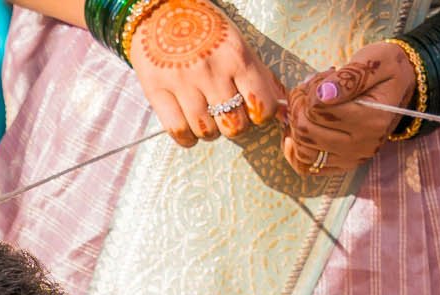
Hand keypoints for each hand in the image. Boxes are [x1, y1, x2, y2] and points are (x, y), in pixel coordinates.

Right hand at [129, 0, 284, 147]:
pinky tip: (188, 127)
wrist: (161, 7)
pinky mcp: (157, 90)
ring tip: (205, 117)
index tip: (251, 110)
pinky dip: (187, 137)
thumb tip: (282, 107)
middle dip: (233, 125)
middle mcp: (211, 70)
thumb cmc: (204, 28)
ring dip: (210, 131)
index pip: (261, 106)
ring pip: (207, 132)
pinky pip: (179, 132)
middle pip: (234, 126)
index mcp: (236, 56)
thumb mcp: (236, 43)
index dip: (259, 115)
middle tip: (225, 114)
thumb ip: (259, 75)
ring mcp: (182, 82)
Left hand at [282, 42, 415, 176]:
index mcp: (372, 118)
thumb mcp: (374, 61)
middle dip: (298, 105)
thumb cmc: (386, 68)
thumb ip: (350, 76)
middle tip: (307, 89)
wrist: (400, 86)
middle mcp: (363, 145)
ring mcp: (352, 158)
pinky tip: (294, 133)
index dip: (310, 89)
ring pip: (303, 150)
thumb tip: (323, 94)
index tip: (320, 78)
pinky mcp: (343, 165)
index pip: (318, 108)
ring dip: (296, 125)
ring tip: (307, 106)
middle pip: (306, 130)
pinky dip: (295, 151)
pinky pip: (308, 167)